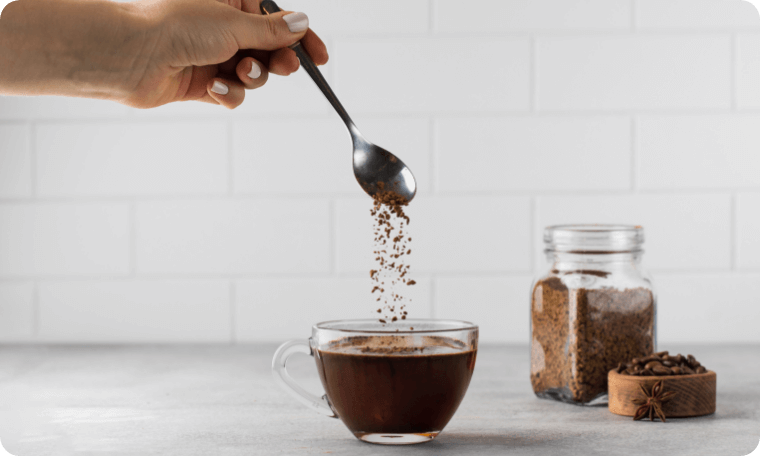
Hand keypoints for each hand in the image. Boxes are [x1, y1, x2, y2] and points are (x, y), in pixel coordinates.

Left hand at [124, 0, 328, 108]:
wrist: (129, 55)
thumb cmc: (174, 26)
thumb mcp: (233, 23)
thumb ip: (272, 31)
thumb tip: (301, 23)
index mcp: (232, 2)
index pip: (278, 21)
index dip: (301, 39)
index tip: (320, 57)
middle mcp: (223, 28)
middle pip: (269, 50)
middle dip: (277, 61)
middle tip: (283, 67)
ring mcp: (213, 56)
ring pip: (253, 75)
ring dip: (251, 77)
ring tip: (237, 73)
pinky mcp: (202, 84)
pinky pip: (231, 94)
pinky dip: (227, 93)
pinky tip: (212, 88)